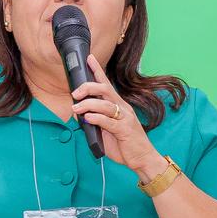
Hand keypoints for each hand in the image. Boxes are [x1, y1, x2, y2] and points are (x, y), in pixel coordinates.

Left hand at [71, 55, 163, 176]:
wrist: (142, 159)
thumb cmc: (123, 144)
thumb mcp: (105, 130)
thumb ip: (93, 120)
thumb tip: (77, 113)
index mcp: (118, 105)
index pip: (106, 84)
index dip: (97, 70)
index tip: (88, 58)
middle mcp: (122, 108)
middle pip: (105, 89)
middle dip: (88, 87)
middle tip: (75, 93)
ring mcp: (125, 118)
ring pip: (106, 104)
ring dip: (88, 104)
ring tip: (76, 109)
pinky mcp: (125, 130)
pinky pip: (109, 121)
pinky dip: (96, 118)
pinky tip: (88, 118)